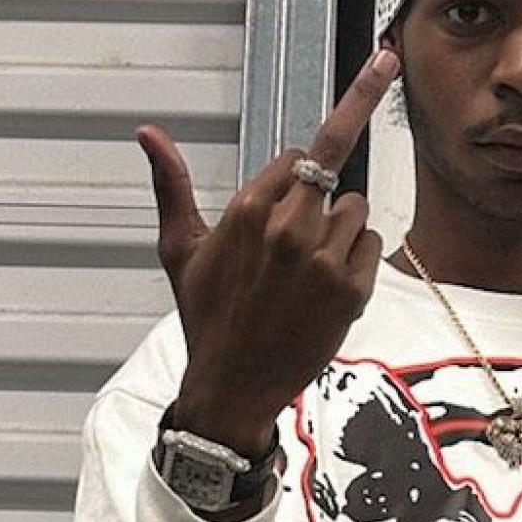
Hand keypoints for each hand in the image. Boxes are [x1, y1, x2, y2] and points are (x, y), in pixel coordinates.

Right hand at [139, 44, 402, 453]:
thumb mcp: (180, 250)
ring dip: (340, 232)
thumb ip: (170, 183)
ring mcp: (322, 259)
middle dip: (318, 201)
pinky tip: (326, 290)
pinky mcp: (350, 289)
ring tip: (307, 273)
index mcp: (248, 210)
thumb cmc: (207, 321)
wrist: (231, 389)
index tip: (284, 208)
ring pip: (356, 207)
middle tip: (301, 241)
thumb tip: (149, 133)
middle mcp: (288, 229)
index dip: (290, 184)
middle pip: (332, 172)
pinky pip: (373, 244)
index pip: (298, 156)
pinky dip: (357, 263)